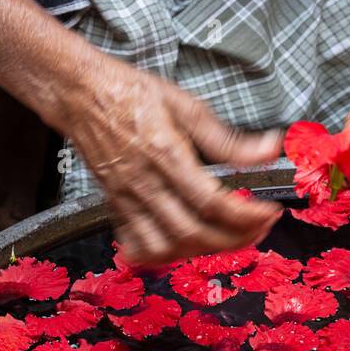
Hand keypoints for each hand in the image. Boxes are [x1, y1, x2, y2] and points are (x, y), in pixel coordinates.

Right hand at [64, 55, 283, 264]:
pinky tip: (186, 246)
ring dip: (204, 251)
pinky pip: (140, 247)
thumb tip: (269, 150)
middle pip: (193, 232)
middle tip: (259, 228)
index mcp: (164, 154)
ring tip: (230, 237)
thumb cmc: (130, 94)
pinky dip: (165, 256)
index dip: (246, 215)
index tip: (268, 212)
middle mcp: (144, 183)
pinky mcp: (117, 207)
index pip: (211, 201)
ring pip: (167, 247)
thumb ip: (229, 139)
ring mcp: (127, 199)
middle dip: (235, 239)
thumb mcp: (186, 106)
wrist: (80, 93)